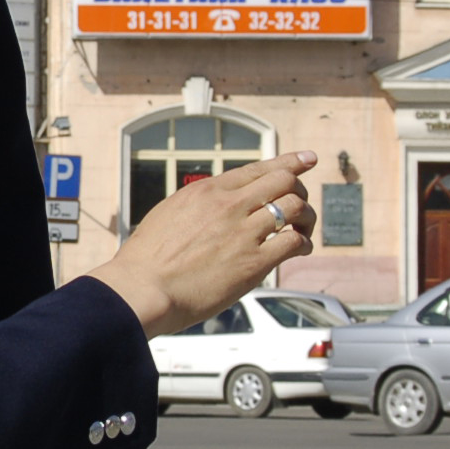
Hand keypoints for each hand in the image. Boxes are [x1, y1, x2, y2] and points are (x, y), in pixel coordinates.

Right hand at [89, 152, 317, 335]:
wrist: (142, 288)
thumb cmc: (147, 259)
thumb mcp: (170, 213)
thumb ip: (199, 205)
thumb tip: (213, 204)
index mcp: (208, 191)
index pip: (259, 168)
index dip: (289, 162)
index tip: (307, 159)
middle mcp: (229, 205)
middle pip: (285, 181)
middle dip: (299, 191)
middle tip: (300, 206)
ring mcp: (243, 232)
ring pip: (295, 207)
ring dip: (306, 218)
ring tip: (302, 231)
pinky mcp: (253, 263)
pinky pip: (294, 242)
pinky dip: (303, 243)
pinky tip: (299, 249)